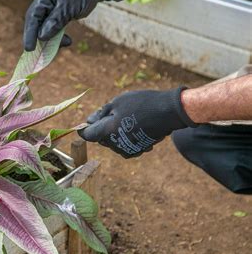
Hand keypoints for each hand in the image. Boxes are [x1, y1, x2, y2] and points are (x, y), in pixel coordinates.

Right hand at [23, 0, 116, 50]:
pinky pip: (53, 30)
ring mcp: (49, 10)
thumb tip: (41, 37)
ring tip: (63, 44)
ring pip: (44, 29)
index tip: (29, 48)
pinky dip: (59, 38)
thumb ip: (55, 21)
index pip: (33, 16)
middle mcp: (44, 3)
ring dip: (51, 40)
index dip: (30, 33)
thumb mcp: (68, 8)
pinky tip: (68, 41)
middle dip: (38, 39)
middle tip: (39, 53)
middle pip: (36, 24)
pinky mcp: (56, 17)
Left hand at [78, 87, 196, 157]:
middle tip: (113, 112)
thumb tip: (88, 122)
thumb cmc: (142, 104)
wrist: (169, 112)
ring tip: (127, 117)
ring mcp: (127, 150)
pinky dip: (124, 136)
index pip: (86, 134)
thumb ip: (100, 114)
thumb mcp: (117, 102)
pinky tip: (135, 126)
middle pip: (99, 138)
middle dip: (101, 127)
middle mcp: (115, 145)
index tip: (86, 121)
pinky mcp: (137, 151)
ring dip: (113, 131)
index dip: (83, 127)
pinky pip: (123, 144)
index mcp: (107, 132)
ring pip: (111, 141)